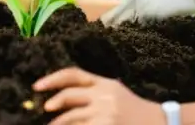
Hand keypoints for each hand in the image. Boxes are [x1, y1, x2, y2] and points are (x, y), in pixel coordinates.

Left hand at [33, 67, 164, 123]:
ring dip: (58, 123)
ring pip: (72, 117)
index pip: (73, 74)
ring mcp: (104, 114)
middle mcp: (103, 96)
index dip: (52, 79)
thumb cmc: (133, 109)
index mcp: (104, 83)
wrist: (157, 123)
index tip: (37, 86)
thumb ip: (93, 90)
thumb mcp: (114, 92)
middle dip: (53, 102)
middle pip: (69, 95)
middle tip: (43, 108)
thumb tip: (62, 95)